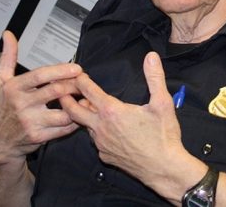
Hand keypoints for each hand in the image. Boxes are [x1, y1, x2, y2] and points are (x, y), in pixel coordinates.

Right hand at [0, 30, 83, 158]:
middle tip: (84, 82)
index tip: (77, 69)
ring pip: (63, 112)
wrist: (1, 141)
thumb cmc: (3, 107)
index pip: (40, 76)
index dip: (60, 71)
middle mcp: (21, 104)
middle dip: (74, 86)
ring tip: (84, 98)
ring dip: (78, 105)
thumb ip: (8, 56)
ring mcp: (30, 122)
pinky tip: (79, 115)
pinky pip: (64, 128)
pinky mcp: (39, 137)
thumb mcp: (0, 81)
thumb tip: (8, 34)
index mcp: (14, 88)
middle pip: (56, 92)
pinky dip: (75, 121)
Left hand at [60, 52, 193, 191]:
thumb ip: (154, 77)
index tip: (77, 75)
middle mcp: (101, 127)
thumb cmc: (163, 137)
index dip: (81, 81)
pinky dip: (95, 131)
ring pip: (85, 125)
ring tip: (84, 107)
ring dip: (83, 115)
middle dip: (66, 99)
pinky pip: (95, 140)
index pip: (88, 91)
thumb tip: (151, 57)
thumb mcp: (162, 103)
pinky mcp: (105, 156)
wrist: (164, 168)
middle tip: (62, 91)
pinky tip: (103, 129)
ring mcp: (101, 143)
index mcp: (112, 111)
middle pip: (74, 110)